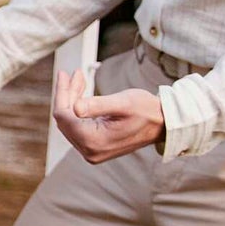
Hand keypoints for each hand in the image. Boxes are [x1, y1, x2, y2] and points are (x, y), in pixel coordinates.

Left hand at [51, 70, 165, 164]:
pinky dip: (78, 110)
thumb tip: (75, 108)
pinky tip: (82, 94)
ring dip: (72, 100)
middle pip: (65, 120)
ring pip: (70, 123)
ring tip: (79, 79)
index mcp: (93, 141)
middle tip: (74, 74)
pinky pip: (78, 127)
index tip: (64, 73)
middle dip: (67, 95)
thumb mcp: (123, 103)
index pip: (64, 116)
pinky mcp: (95, 148)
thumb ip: (97, 105)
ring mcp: (91, 152)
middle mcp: (89, 151)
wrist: (163, 124)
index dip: (61, 93)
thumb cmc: (146, 110)